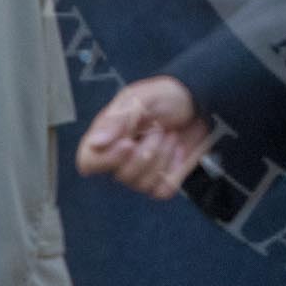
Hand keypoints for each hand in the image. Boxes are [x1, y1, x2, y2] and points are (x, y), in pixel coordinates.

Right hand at [77, 76, 208, 197]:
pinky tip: (178, 151)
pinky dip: (174, 169)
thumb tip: (95, 143)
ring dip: (163, 156)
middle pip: (121, 176)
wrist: (198, 103)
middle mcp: (119, 159)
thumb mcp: (141, 98)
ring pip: (143, 184)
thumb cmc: (165, 96)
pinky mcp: (162, 180)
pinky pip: (162, 190)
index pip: (88, 162)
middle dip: (147, 152)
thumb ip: (118, 119)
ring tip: (170, 135)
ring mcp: (141, 172)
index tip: (129, 144)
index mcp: (108, 136)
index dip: (106, 159)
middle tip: (159, 129)